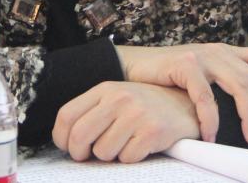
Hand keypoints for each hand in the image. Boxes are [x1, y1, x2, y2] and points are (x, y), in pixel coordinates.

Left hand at [52, 82, 199, 162]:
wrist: (185, 105)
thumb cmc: (145, 107)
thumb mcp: (116, 99)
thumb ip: (93, 113)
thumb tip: (68, 141)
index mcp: (105, 89)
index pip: (67, 114)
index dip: (62, 137)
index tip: (68, 147)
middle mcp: (119, 98)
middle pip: (80, 135)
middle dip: (80, 153)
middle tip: (87, 157)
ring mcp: (137, 113)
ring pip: (103, 151)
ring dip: (111, 156)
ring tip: (124, 145)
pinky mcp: (153, 130)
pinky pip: (128, 158)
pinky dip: (132, 158)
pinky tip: (141, 146)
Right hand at [113, 43, 247, 144]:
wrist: (131, 66)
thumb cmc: (166, 77)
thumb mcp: (200, 74)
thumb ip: (220, 81)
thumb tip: (247, 107)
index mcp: (224, 51)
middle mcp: (218, 51)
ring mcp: (203, 56)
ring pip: (239, 86)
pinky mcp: (186, 64)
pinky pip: (206, 96)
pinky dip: (211, 119)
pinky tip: (210, 135)